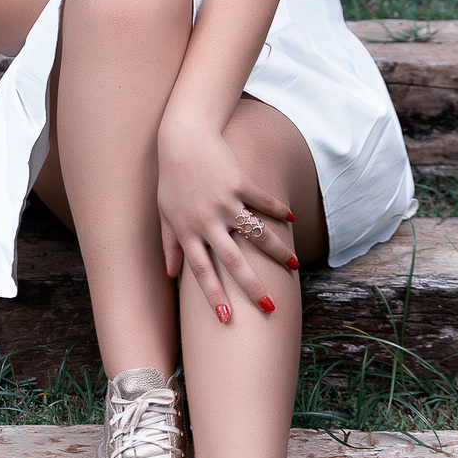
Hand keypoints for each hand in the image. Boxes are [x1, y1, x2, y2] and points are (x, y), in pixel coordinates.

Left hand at [158, 122, 297, 315]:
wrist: (183, 138)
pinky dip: (279, 211)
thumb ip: (169, 246)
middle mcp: (207, 220)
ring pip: (256, 233)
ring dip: (277, 251)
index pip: (202, 272)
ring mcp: (225, 201)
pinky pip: (264, 202)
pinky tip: (292, 221)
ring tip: (293, 267)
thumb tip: (170, 276)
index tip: (226, 319)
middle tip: (269, 307)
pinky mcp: (240, 182)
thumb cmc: (172, 179)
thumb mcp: (165, 214)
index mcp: (188, 232)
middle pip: (233, 260)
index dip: (214, 296)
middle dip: (252, 286)